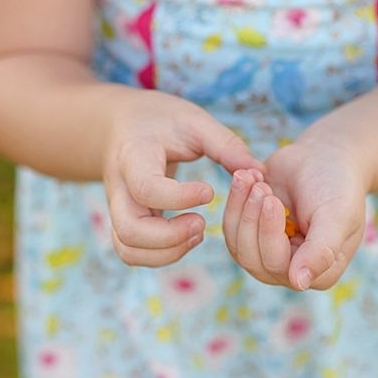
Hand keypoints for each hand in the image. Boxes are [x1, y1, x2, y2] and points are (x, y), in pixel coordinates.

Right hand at [102, 90, 263, 266]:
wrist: (121, 125)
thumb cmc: (160, 121)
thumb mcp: (193, 121)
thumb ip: (226, 145)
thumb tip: (259, 173)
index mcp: (134, 156)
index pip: (146, 188)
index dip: (180, 198)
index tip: (210, 191)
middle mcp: (119, 188)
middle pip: (130, 230)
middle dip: (171, 237)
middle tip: (202, 222)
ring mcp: (118, 209)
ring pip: (128, 249)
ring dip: (167, 252)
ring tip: (198, 233)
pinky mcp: (124, 222)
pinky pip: (132, 253)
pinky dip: (161, 256)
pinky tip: (188, 237)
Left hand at [223, 138, 369, 289]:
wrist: (325, 157)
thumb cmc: (337, 186)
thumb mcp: (336, 216)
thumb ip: (321, 251)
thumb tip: (300, 283)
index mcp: (319, 273)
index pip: (280, 266)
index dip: (269, 233)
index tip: (271, 200)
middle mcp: (291, 269)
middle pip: (253, 258)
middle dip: (252, 219)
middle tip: (261, 186)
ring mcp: (268, 253)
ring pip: (237, 244)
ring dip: (240, 208)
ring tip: (251, 177)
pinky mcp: (252, 234)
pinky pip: (231, 227)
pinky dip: (234, 201)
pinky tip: (246, 177)